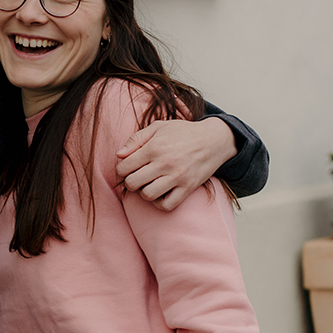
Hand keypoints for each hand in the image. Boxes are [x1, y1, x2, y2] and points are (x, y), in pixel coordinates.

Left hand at [116, 116, 236, 210]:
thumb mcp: (158, 127)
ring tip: (148, 184)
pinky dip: (159, 203)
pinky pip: (167, 205)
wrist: (214, 140)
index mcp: (153, 147)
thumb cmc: (183, 132)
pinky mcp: (188, 188)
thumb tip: (119, 155)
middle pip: (132, 183)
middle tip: (136, 177)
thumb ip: (136, 139)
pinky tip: (160, 194)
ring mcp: (177, 177)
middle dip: (130, 182)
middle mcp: (164, 163)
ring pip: (147, 195)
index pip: (123, 167)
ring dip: (144, 192)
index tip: (127, 168)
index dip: (121, 170)